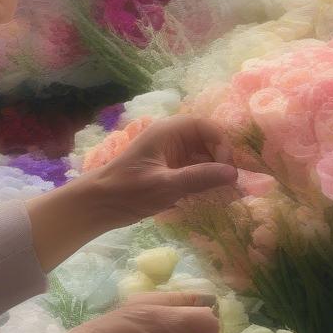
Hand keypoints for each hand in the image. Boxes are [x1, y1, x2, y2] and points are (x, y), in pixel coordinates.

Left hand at [92, 115, 237, 223]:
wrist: (99, 206)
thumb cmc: (127, 190)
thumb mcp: (165, 185)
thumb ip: (200, 178)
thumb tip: (234, 173)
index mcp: (168, 132)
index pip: (205, 126)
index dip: (220, 143)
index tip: (226, 167)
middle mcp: (171, 139)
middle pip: (206, 140)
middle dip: (220, 158)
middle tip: (228, 182)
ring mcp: (170, 155)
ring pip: (201, 156)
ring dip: (213, 171)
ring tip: (223, 191)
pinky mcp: (168, 171)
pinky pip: (193, 170)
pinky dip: (204, 180)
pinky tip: (210, 195)